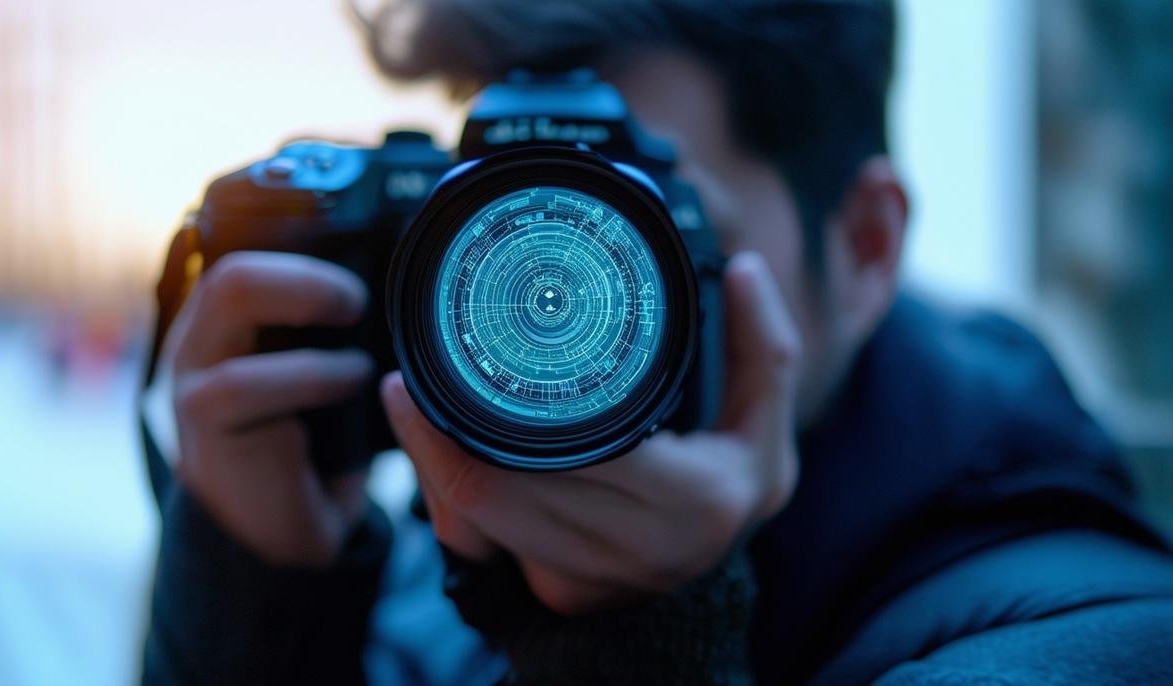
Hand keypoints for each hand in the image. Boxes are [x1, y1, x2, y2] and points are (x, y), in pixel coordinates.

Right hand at [165, 251, 373, 566]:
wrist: (285, 529)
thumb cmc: (315, 441)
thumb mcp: (330, 373)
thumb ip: (343, 331)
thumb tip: (406, 285)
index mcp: (231, 321)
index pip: (244, 249)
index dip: (294, 234)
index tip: (359, 247)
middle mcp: (202, 340)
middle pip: (231, 268)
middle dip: (306, 274)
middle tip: (359, 302)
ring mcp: (193, 379)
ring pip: (228, 300)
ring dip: (307, 315)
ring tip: (358, 360)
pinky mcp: (201, 427)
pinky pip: (238, 383)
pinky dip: (305, 376)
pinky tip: (347, 385)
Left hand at [383, 250, 799, 613]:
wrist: (718, 559)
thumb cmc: (736, 480)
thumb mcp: (767, 413)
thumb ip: (763, 345)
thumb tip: (742, 268)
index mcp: (692, 502)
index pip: (562, 456)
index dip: (488, 410)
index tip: (455, 357)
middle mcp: (637, 553)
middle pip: (501, 494)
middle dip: (443, 434)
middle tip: (413, 376)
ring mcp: (593, 584)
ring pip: (479, 528)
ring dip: (433, 466)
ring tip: (414, 404)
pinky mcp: (559, 597)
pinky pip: (480, 552)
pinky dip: (446, 504)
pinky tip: (428, 457)